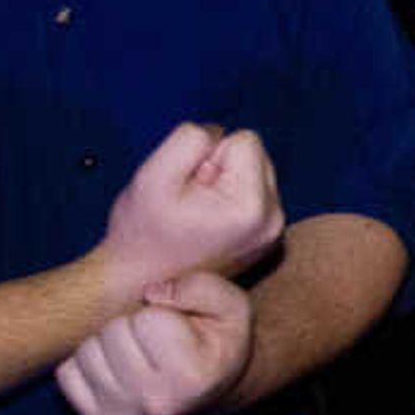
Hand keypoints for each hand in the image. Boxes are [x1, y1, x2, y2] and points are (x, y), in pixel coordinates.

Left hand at [55, 267, 256, 414]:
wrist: (215, 390)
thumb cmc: (221, 342)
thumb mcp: (232, 306)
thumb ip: (200, 287)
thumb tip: (150, 294)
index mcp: (190, 376)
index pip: (148, 319)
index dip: (161, 312)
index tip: (180, 325)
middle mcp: (155, 403)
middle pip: (112, 333)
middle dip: (131, 325)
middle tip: (157, 338)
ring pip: (85, 351)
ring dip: (107, 343)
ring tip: (138, 352)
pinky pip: (66, 374)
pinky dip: (86, 364)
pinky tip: (117, 367)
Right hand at [95, 123, 283, 305]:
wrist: (139, 282)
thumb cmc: (142, 231)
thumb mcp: (153, 174)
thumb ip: (191, 139)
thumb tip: (219, 132)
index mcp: (253, 205)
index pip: (244, 139)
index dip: (208, 153)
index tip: (189, 185)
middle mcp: (274, 219)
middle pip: (254, 154)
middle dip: (219, 166)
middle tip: (190, 200)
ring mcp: (273, 231)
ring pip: (252, 171)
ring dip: (223, 182)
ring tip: (196, 212)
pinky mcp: (266, 235)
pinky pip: (251, 192)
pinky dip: (228, 198)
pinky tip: (206, 222)